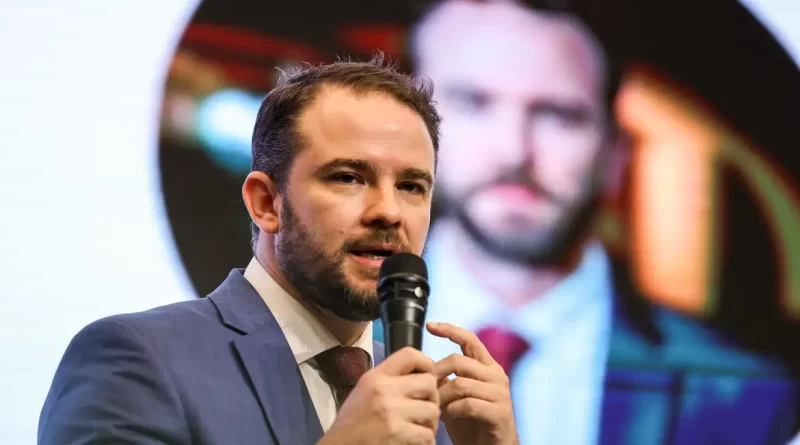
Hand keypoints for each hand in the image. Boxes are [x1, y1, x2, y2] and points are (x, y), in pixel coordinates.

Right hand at [319, 346, 439, 444]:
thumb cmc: (353, 422)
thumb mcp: (365, 391)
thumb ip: (389, 380)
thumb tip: (423, 374)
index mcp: (375, 377)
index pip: (409, 355)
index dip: (427, 364)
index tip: (428, 377)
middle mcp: (383, 390)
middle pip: (429, 383)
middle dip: (432, 398)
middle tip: (424, 411)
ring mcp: (391, 413)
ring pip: (432, 411)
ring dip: (429, 423)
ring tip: (419, 429)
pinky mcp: (397, 434)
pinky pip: (427, 435)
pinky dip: (424, 441)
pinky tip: (414, 442)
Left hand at [428, 322, 518, 444]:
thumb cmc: (471, 423)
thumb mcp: (455, 397)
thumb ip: (447, 379)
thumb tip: (424, 364)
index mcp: (487, 367)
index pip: (469, 339)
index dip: (450, 330)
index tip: (430, 325)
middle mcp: (496, 376)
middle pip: (458, 360)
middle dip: (435, 373)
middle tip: (423, 388)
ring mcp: (500, 394)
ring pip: (461, 384)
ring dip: (440, 397)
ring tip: (433, 408)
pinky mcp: (500, 413)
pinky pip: (468, 405)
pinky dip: (451, 411)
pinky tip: (445, 418)